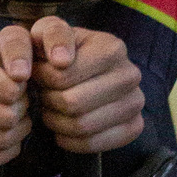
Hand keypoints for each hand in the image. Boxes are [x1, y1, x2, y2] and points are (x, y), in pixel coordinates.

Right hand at [0, 27, 35, 167]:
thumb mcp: (11, 40)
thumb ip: (19, 48)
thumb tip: (19, 74)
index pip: (7, 91)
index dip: (21, 90)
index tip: (19, 83)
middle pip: (4, 118)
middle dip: (21, 111)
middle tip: (19, 103)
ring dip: (17, 131)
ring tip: (16, 118)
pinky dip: (5, 152)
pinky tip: (7, 136)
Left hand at [30, 16, 144, 153]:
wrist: (87, 71)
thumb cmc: (62, 51)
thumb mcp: (50, 31)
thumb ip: (51, 34)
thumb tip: (61, 60)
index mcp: (112, 48)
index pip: (62, 77)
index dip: (42, 80)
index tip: (41, 74)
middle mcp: (130, 74)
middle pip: (72, 103)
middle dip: (49, 102)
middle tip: (45, 94)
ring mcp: (136, 102)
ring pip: (82, 126)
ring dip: (57, 122)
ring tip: (53, 109)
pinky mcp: (135, 126)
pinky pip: (93, 145)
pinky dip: (71, 141)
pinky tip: (64, 128)